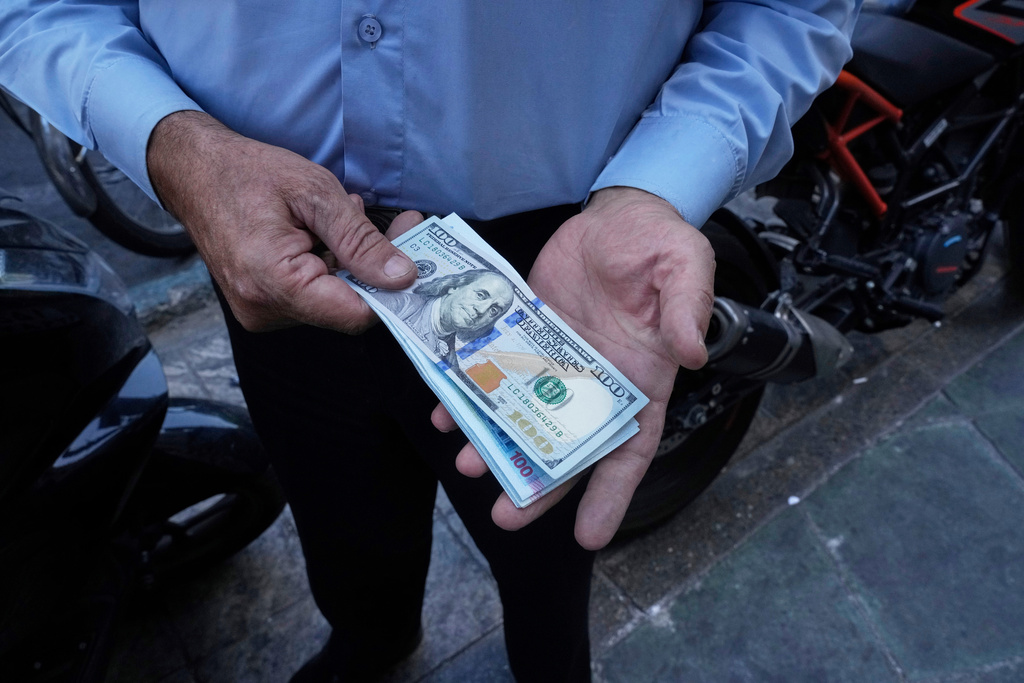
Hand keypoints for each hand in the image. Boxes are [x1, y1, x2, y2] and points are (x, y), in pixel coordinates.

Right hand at [146, 110, 418, 331]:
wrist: (192, 172)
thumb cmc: (248, 173)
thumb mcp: (315, 193)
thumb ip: (360, 241)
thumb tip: (402, 277)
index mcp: (274, 281)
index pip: (355, 314)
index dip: (392, 291)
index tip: (416, 257)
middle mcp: (264, 309)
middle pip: (347, 308)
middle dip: (377, 268)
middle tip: (399, 224)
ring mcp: (261, 312)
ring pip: (334, 302)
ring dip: (353, 263)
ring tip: (343, 217)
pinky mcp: (263, 307)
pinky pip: (314, 297)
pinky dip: (330, 267)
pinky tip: (323, 234)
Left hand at [432, 186, 715, 548]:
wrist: (619, 211)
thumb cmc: (660, 241)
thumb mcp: (685, 266)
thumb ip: (686, 308)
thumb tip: (691, 353)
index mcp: (642, 377)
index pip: (631, 447)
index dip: (611, 492)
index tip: (589, 536)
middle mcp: (596, 381)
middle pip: (568, 445)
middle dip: (540, 485)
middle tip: (506, 514)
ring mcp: (557, 361)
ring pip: (525, 414)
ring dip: (496, 442)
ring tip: (467, 463)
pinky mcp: (525, 334)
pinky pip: (496, 370)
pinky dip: (470, 392)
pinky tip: (445, 409)